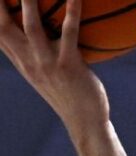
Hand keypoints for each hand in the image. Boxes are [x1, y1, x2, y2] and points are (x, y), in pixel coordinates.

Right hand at [0, 0, 108, 137]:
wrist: (84, 121)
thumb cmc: (67, 93)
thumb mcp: (43, 72)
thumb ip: (34, 53)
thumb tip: (35, 30)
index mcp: (20, 60)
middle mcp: (28, 60)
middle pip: (3, 26)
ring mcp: (46, 62)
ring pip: (32, 26)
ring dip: (28, 2)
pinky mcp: (68, 64)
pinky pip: (69, 33)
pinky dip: (72, 13)